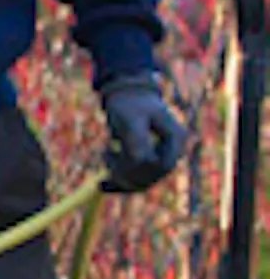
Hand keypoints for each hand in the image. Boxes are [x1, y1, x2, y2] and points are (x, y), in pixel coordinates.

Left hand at [100, 75, 186, 193]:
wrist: (125, 94)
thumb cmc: (129, 103)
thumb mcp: (131, 120)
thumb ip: (137, 142)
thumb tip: (140, 163)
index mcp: (176, 137)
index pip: (162, 165)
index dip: (139, 171)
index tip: (114, 168)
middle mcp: (174, 148)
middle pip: (153, 175)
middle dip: (128, 175)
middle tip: (104, 162)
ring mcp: (163, 155)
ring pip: (144, 180)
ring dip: (121, 177)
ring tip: (105, 154)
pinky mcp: (151, 159)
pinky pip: (138, 178)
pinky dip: (120, 182)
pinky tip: (102, 184)